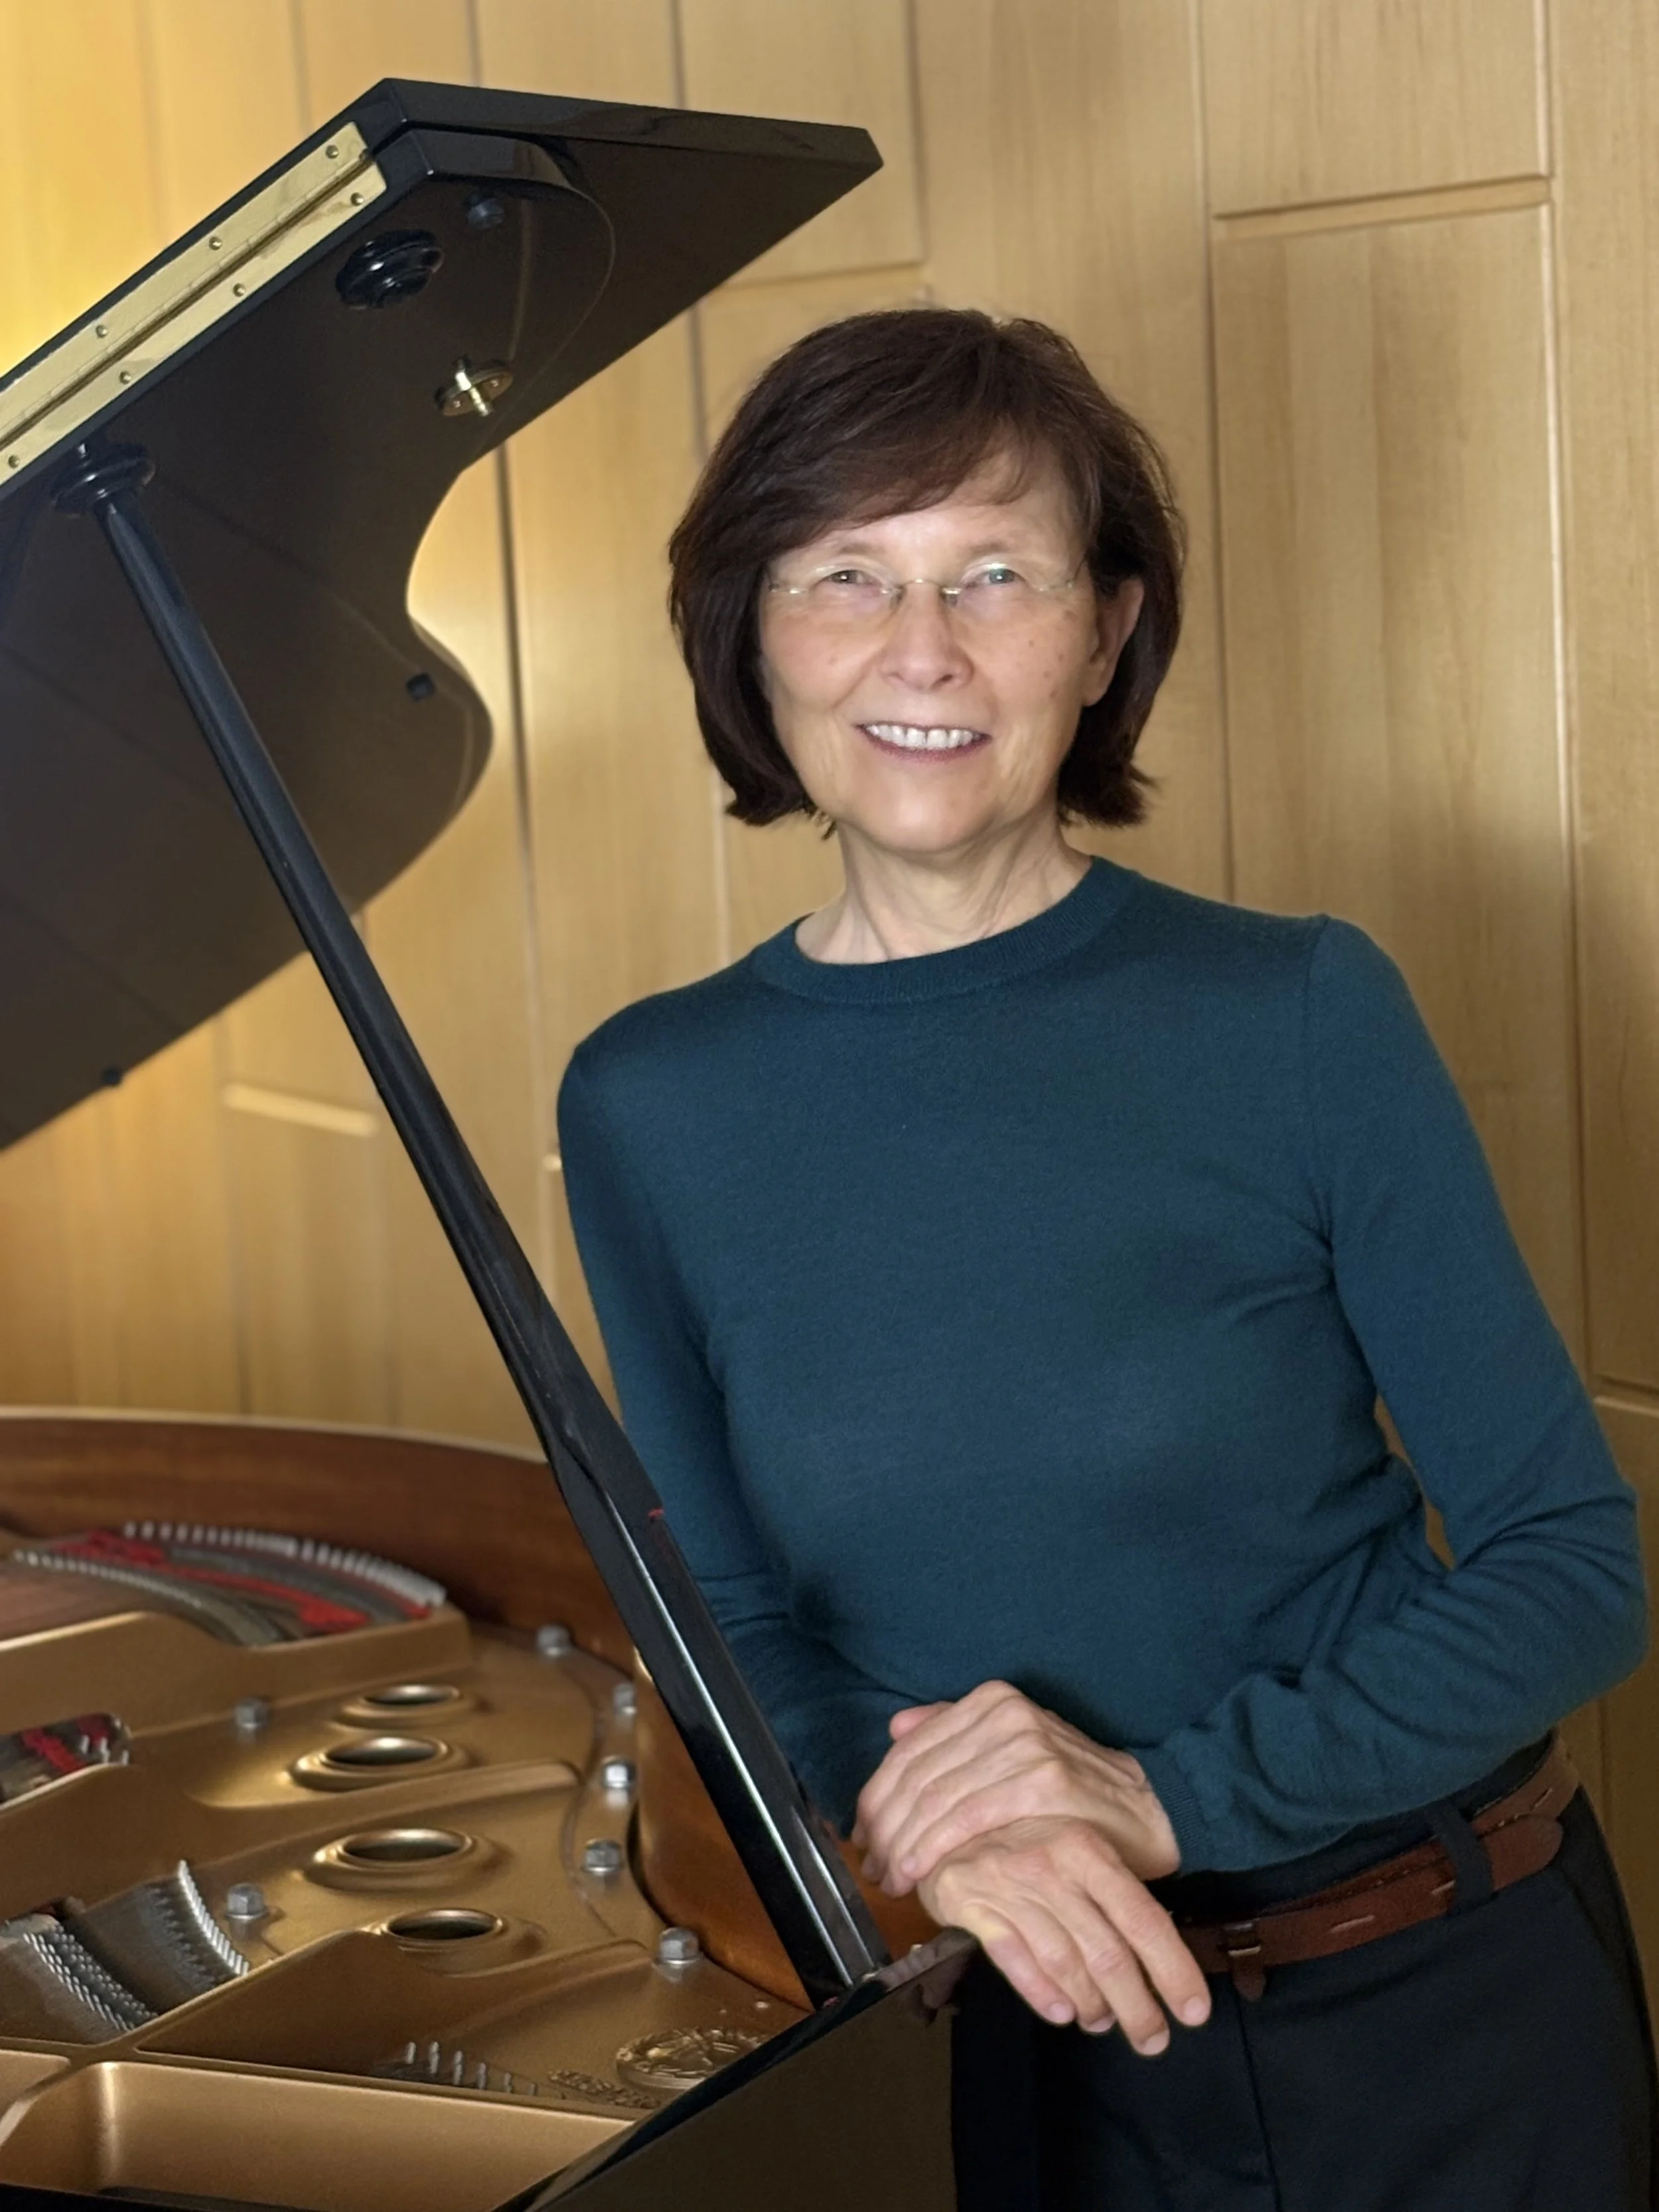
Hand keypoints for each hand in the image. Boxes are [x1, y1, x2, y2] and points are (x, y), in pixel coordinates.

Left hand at [853, 1680, 1180, 1894]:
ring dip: (903, 1845)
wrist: (1149, 1806)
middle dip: (884, 1827)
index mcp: (990, 1701)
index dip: (876, 1797)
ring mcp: (1025, 1743)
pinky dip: (936, 1848)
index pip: (910, 1750)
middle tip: (873, 1867)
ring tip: (891, 1879)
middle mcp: (1003, 1713)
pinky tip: (920, 1875)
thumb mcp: (1014, 1749)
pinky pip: (970, 1817)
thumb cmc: (1075, 1789)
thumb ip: (956, 1733)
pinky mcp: (1044, 1780)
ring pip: (936, 1797)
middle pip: (917, 1774)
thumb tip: (898, 1727)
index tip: (863, 1836)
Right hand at [917, 1815, 1209, 2051]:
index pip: (1143, 1918)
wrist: (949, 1806)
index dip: (1173, 1969)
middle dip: (1138, 2006)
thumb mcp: (1076, 1839)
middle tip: (1153, 2040)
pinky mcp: (970, 1902)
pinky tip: (1062, 2013)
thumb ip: (1113, 1884)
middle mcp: (1052, 1866)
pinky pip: (1013, 1958)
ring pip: (1064, 1962)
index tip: (1195, 2011)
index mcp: (1088, 1847)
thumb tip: (1160, 1942)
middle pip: (1108, 1953)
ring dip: (1092, 2005)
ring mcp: (1009, 1885)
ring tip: (1104, 2023)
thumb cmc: (1027, 1830)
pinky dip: (1041, 1992)